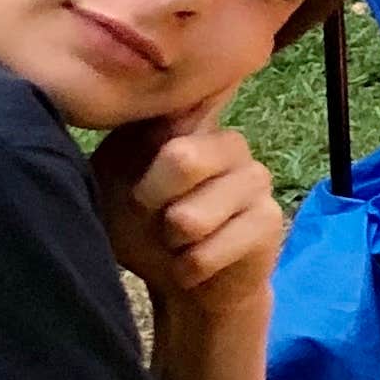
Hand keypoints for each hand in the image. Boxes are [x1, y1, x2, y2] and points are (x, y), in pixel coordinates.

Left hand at [91, 101, 285, 311]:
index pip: (175, 104)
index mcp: (187, 122)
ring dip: (170, 240)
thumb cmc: (138, 225)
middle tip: (149, 213)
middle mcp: (229, 142)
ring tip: (175, 241)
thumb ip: (121, 145)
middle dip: (149, 200)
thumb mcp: (111, 180)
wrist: (180, 280)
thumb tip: (122, 100)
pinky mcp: (269, 220)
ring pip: (190, 217)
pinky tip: (192, 265)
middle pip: (181, 158)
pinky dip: (187, 268)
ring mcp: (256, 179)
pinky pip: (207, 252)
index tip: (130, 175)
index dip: (143, 145)